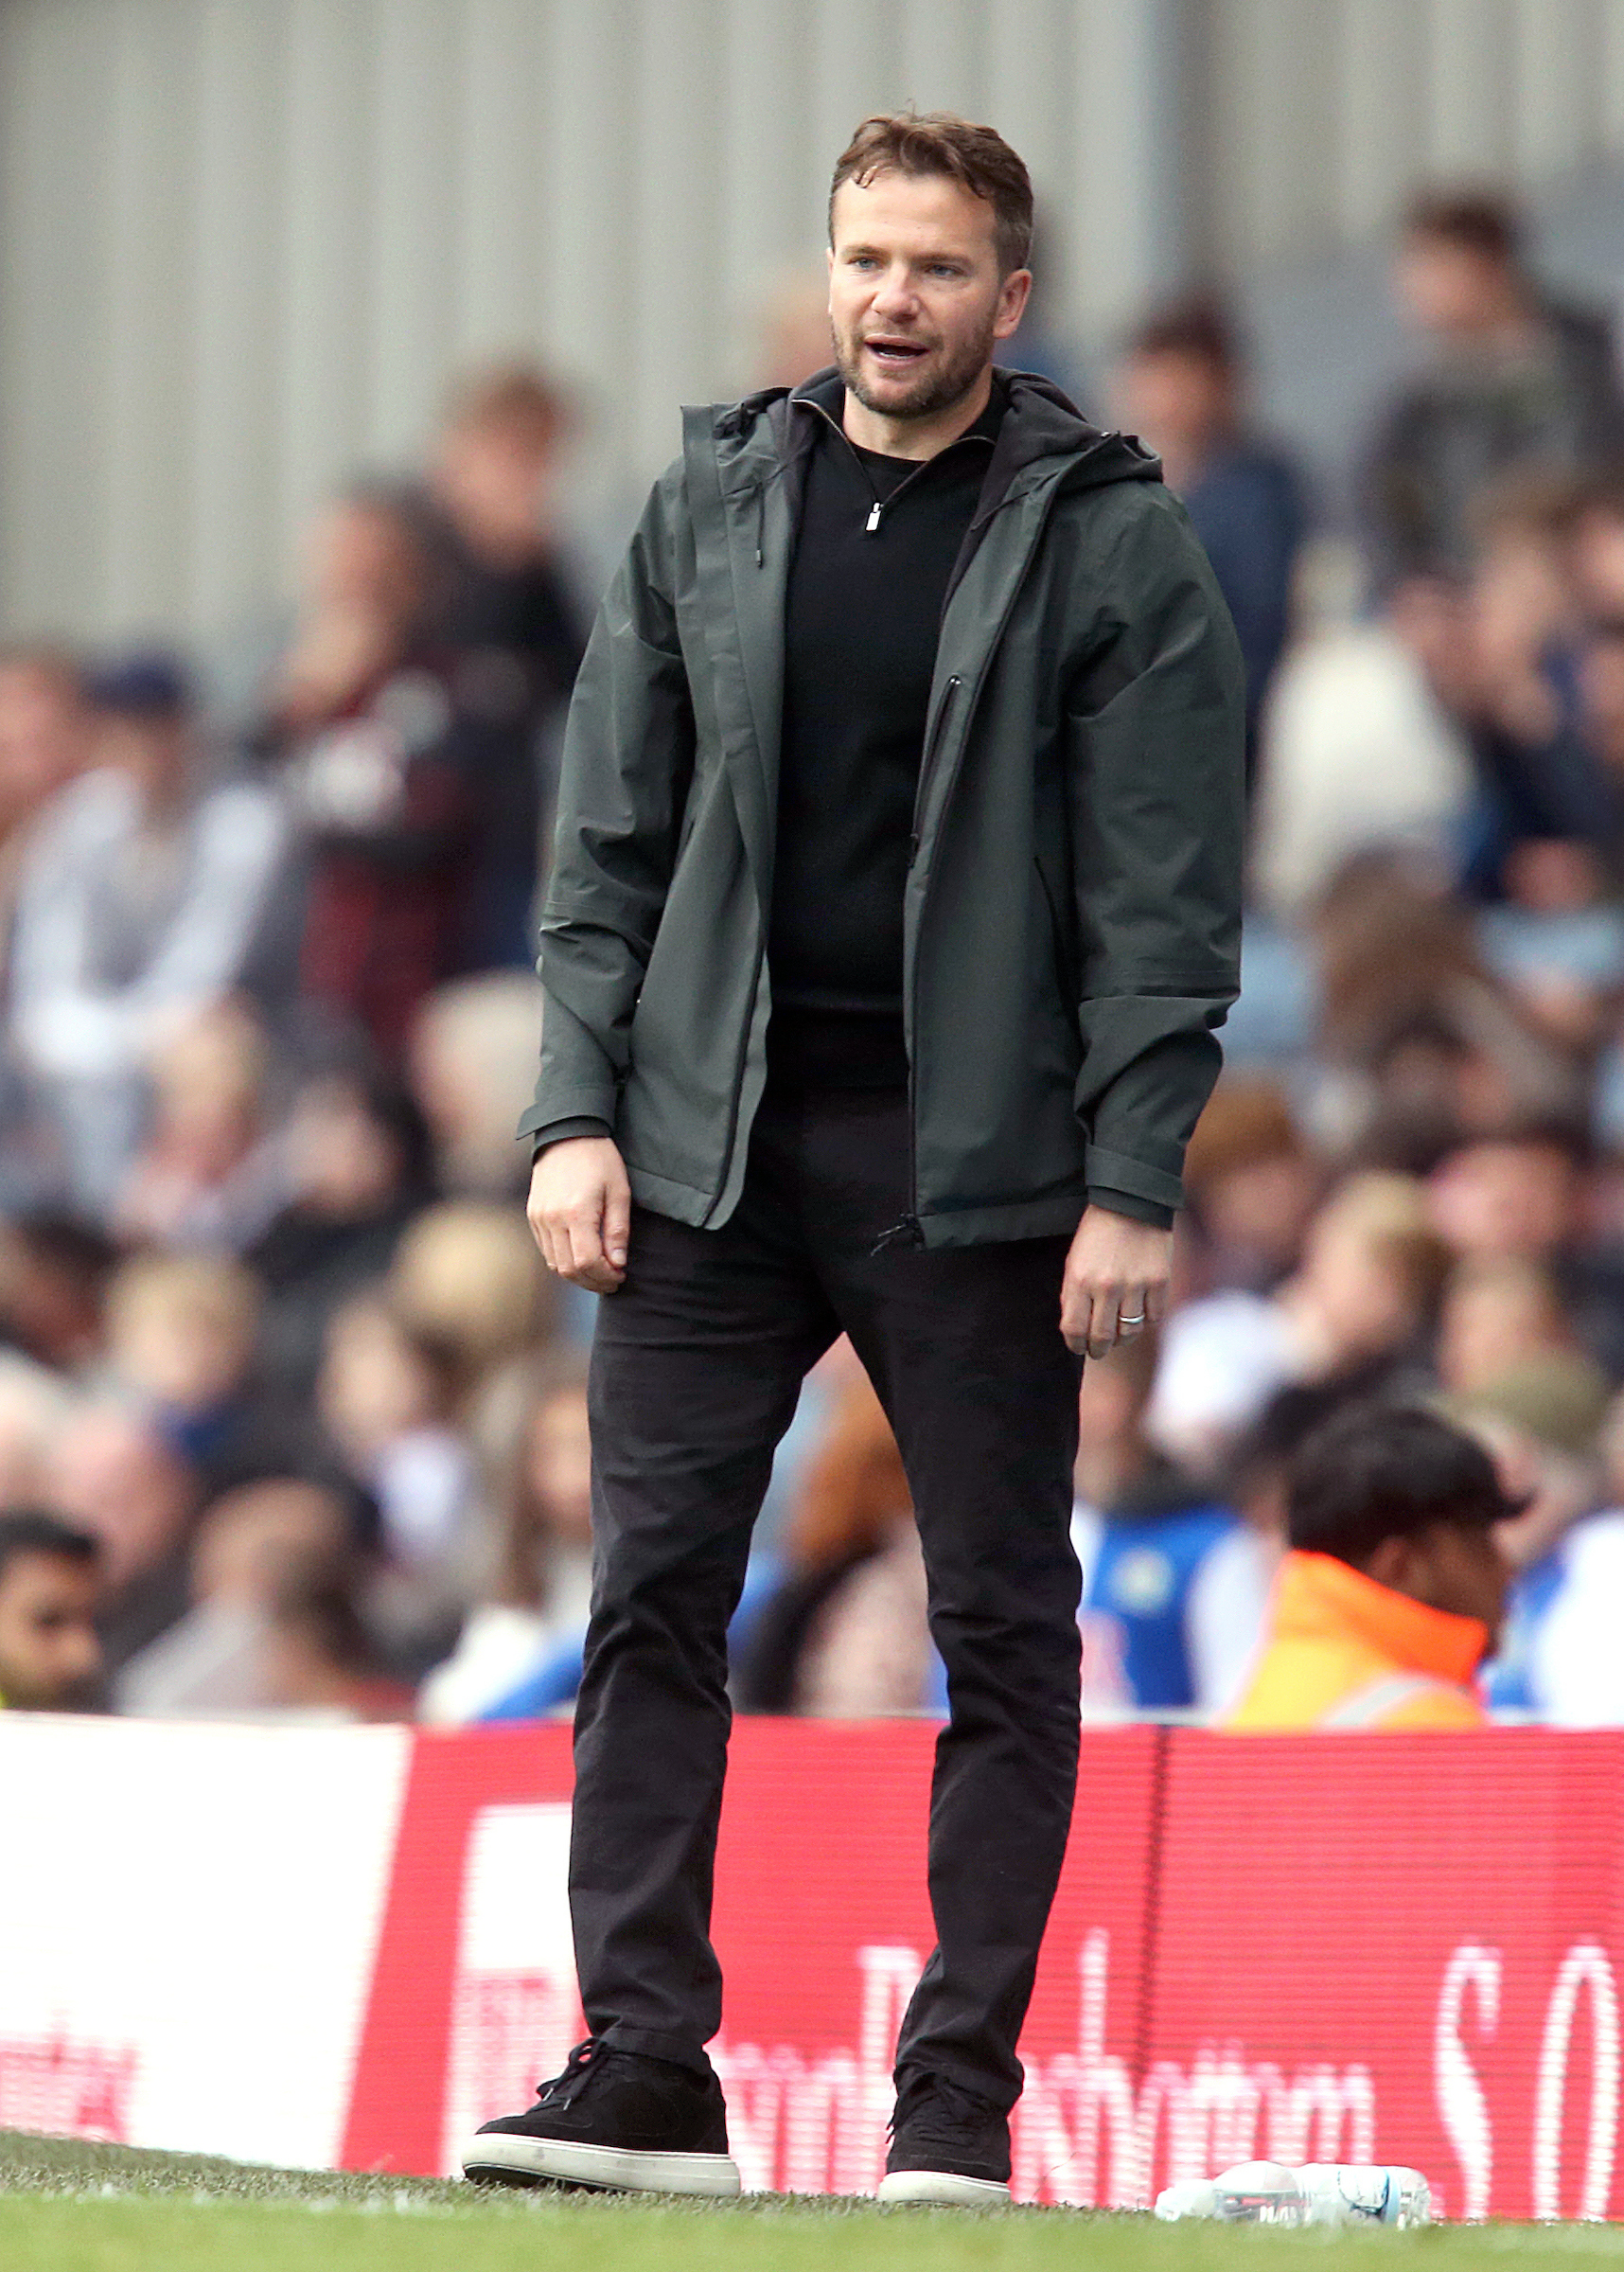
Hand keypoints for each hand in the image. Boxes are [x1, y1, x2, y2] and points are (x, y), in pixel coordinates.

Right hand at [527, 1137, 631, 1292]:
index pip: (587, 1262)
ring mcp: (539, 1218)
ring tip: (599, 1271)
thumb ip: (618, 1230)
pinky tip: (582, 1256)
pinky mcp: (533, 1216)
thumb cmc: (599, 1160)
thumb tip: (618, 1263)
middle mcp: (552, 1219)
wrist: (567, 1133)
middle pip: (569, 1269)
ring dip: (578, 1275)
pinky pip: (546, 1251)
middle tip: (613, 1280)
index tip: (621, 1274)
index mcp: (576, 1212)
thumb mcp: (619, 1192)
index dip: (605, 1276)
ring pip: (555, 1264)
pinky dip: (564, 1261)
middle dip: (593, 1281)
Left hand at [1060, 1206, 1172, 1358]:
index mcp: (1079, 1281)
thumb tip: (1076, 1330)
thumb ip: (1073, 1295)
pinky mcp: (1160, 1281)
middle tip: (1098, 1351)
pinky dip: (1146, 1319)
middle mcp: (1107, 1287)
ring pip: (1129, 1331)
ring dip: (1122, 1337)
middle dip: (1098, 1349)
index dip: (1075, 1345)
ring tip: (1118, 1334)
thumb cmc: (1097, 1233)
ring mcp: (1136, 1285)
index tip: (1079, 1347)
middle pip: (1102, 1337)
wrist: (1130, 1201)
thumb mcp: (1074, 1261)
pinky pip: (1153, 1317)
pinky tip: (1139, 1311)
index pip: (1074, 1330)